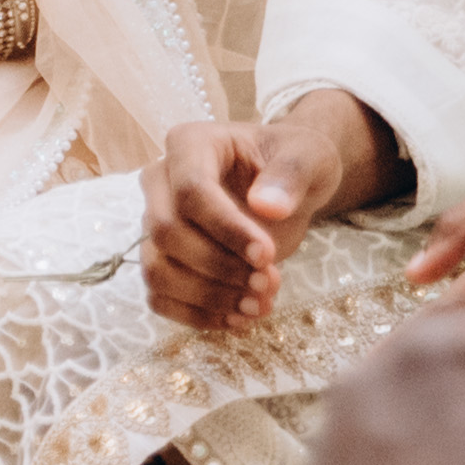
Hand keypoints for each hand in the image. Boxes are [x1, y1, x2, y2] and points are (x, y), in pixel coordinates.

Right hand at [139, 91, 395, 331]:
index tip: (268, 256)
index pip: (190, 191)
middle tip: (270, 283)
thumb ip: (291, 175)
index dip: (226, 229)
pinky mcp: (163, 258)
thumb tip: (267, 206)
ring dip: (208, 297)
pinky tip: (238, 319)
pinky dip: (196, 315)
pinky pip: (159, 296)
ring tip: (259, 305)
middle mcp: (160, 182)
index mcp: (189, 144)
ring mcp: (155, 222)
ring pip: (157, 269)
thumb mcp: (308, 156)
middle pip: (166, 232)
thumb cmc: (294, 161)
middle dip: (219, 266)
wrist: (288, 185)